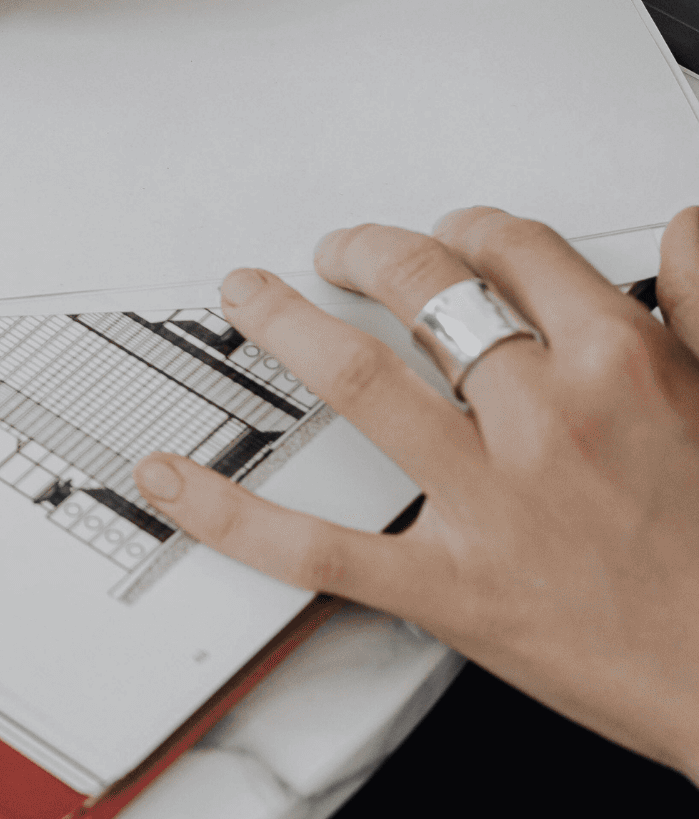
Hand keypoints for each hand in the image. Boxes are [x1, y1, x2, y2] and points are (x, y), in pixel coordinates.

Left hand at [136, 207, 698, 780]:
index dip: (469, 232)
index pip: (516, 254)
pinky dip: (229, 513)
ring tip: (247, 296)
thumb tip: (683, 231)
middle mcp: (548, 419)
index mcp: (623, 366)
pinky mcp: (452, 587)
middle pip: (428, 294)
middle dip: (369, 253)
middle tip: (338, 251)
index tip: (451, 237)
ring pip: (359, 380)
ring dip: (285, 325)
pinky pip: (317, 546)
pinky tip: (171, 478)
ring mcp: (491, 501)